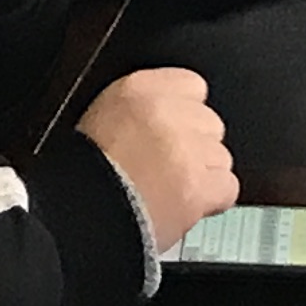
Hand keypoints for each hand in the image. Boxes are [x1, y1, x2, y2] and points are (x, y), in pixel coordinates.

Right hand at [74, 67, 238, 245]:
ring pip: (220, 156)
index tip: (174, 133)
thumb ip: (140, 111)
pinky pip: (227, 187)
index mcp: (138, 90)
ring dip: (203, 175)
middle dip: (194, 147)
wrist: (78, 218)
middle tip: (167, 169)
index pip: (192, 87)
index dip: (185, 116)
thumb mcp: (101, 120)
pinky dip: (213, 200)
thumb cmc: (82, 177)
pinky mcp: (200, 186)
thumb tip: (165, 118)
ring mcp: (188, 149)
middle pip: (209, 123)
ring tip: (171, 192)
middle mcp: (168, 113)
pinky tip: (186, 207)